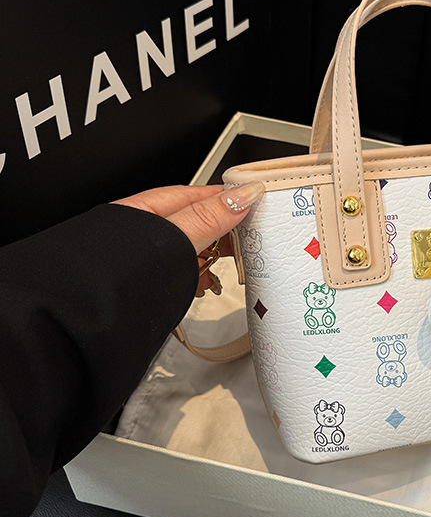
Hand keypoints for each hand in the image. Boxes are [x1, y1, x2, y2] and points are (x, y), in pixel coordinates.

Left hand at [112, 182, 263, 294]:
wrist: (87, 321)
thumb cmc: (114, 277)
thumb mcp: (173, 240)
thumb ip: (207, 218)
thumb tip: (241, 195)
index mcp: (146, 210)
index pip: (197, 195)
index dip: (228, 197)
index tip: (256, 200)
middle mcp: (145, 230)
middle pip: (195, 221)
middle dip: (223, 230)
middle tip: (249, 237)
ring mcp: (146, 257)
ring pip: (190, 248)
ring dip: (211, 257)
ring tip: (228, 265)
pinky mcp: (150, 280)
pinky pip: (182, 270)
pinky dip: (198, 276)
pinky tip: (206, 284)